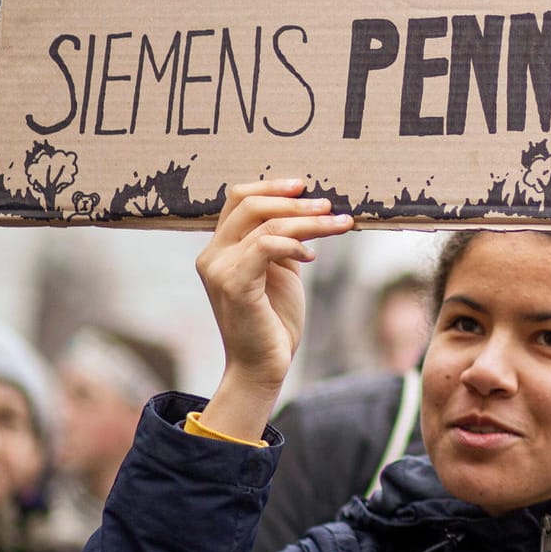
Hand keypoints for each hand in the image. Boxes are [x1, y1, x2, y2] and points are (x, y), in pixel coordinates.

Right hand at [194, 180, 351, 438]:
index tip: (304, 186)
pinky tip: (312, 256)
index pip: (238, 199)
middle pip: (249, 204)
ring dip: (308, 221)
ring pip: (266, 224)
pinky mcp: (234, 284)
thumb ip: (282, 242)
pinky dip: (294, 244)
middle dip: (294, 201)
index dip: (271, 187)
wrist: (263, 365)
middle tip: (328, 205)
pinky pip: (265, 246)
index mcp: (220, 248)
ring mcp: (219, 269)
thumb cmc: (273, 319)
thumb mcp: (280, 271)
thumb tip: (305, 210)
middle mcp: (212, 255)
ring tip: (338, 224)